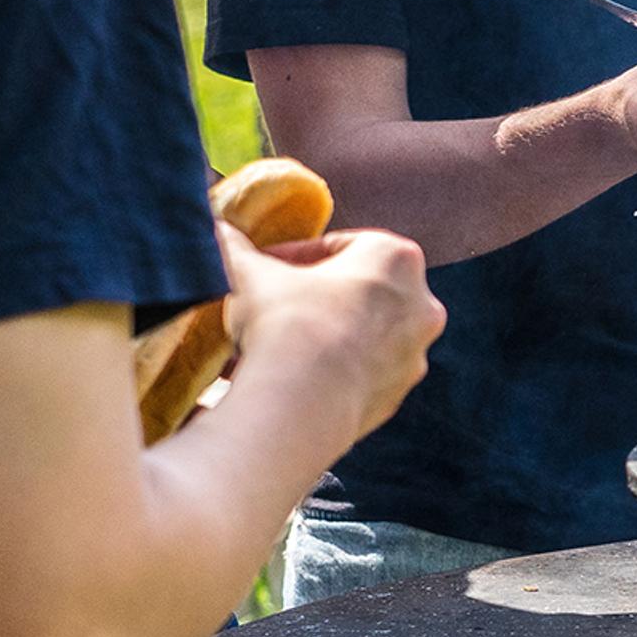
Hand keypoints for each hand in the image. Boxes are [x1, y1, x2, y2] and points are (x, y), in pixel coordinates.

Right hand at [220, 224, 441, 444]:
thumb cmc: (286, 324)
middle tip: (271, 305)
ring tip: (271, 347)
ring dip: (320, 337)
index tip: (265, 269)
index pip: (340, 246)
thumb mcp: (251, 274)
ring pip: (358, 336)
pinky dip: (329, 372)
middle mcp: (420, 305)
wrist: (301, 405)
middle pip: (356, 291)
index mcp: (396, 259)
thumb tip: (216, 231)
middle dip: (313, 297)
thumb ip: (237, 249)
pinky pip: (358, 375)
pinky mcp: (396, 397)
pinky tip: (287, 378)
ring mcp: (413, 355)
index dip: (295, 256)